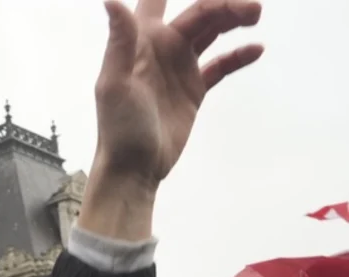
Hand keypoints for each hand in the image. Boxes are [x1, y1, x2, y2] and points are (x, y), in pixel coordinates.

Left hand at [81, 0, 262, 237]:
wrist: (134, 168)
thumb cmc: (119, 127)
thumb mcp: (116, 82)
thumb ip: (119, 41)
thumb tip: (111, 0)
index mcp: (140, 42)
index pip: (155, 1)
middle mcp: (160, 49)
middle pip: (198, 14)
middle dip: (224, 5)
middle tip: (254, 9)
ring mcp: (179, 68)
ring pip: (212, 32)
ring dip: (233, 20)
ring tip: (256, 16)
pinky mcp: (193, 89)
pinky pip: (220, 64)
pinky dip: (238, 55)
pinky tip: (257, 49)